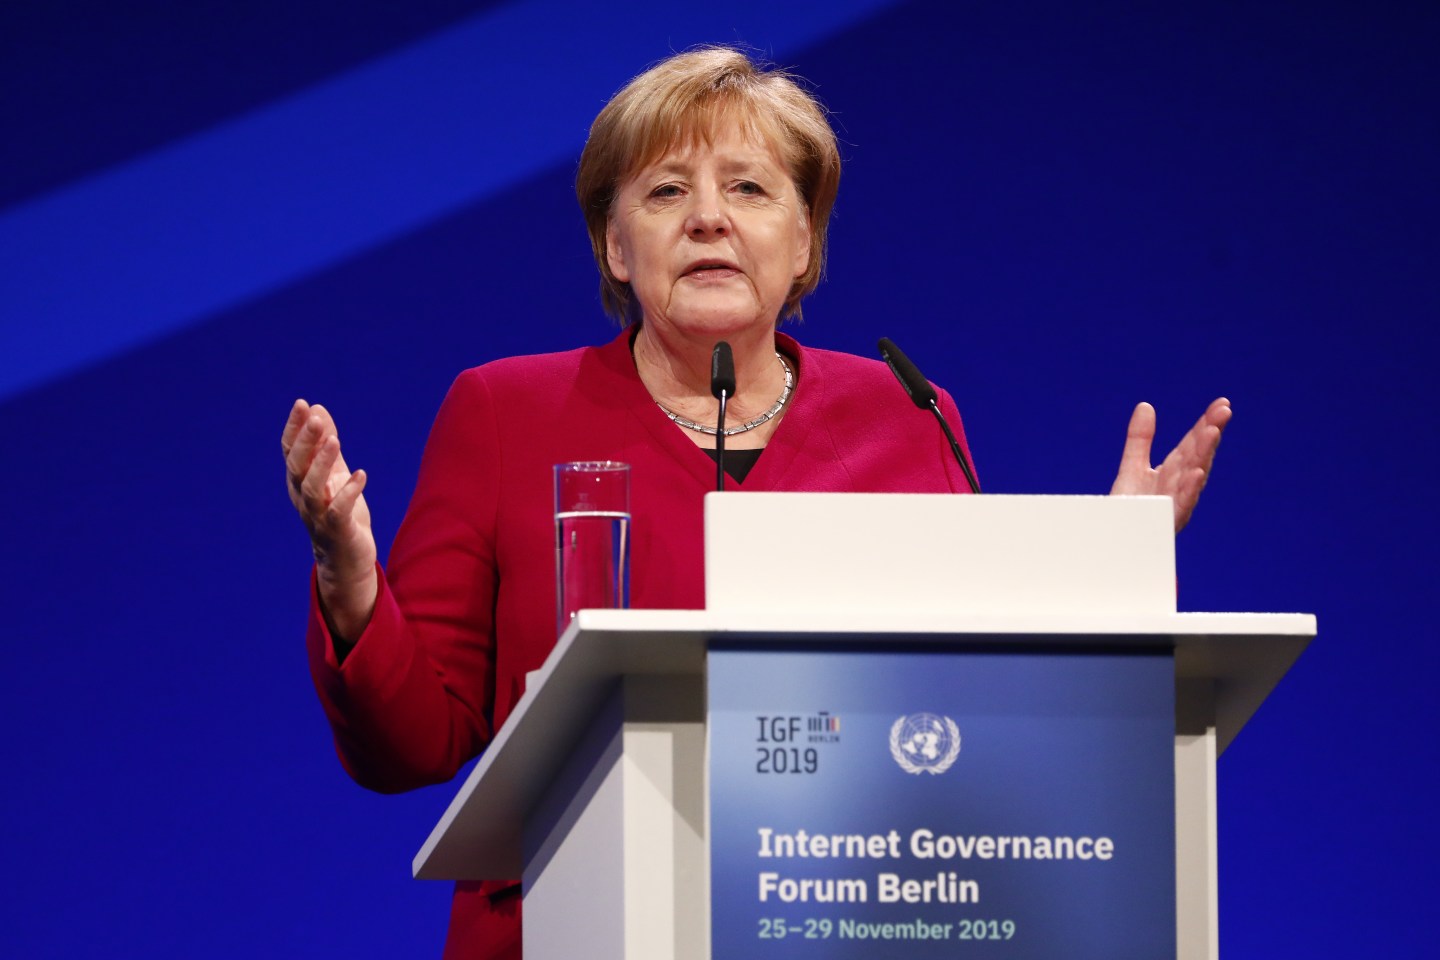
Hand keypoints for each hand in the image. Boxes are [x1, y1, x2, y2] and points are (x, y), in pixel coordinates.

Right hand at [281, 399, 377, 638]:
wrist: (347, 558)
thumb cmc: (339, 513)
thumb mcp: (333, 474)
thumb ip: (326, 445)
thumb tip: (318, 410)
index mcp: (300, 482)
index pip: (290, 452)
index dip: (294, 429)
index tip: (302, 404)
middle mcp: (304, 498)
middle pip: (297, 467)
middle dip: (306, 442)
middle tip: (316, 419)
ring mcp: (318, 516)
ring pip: (313, 488)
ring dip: (323, 464)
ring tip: (337, 441)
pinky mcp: (337, 531)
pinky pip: (339, 512)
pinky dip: (348, 493)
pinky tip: (361, 475)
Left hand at [1110, 398, 1231, 533]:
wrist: (1112, 540)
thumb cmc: (1127, 509)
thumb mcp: (1133, 467)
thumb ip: (1141, 439)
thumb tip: (1146, 406)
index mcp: (1174, 473)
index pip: (1193, 444)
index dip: (1206, 423)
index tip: (1221, 404)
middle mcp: (1179, 487)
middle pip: (1198, 456)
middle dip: (1210, 434)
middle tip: (1223, 410)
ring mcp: (1174, 504)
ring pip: (1193, 477)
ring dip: (1204, 454)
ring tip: (1212, 432)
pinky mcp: (1164, 521)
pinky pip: (1179, 505)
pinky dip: (1190, 489)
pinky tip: (1197, 472)